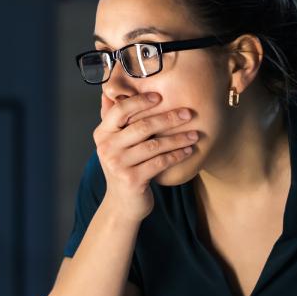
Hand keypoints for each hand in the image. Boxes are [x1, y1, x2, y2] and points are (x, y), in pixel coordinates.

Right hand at [93, 92, 197, 221]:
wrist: (122, 203)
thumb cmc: (123, 167)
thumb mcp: (114, 143)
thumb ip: (112, 119)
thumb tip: (108, 92)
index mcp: (102, 134)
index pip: (120, 110)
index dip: (141, 101)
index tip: (160, 96)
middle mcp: (106, 148)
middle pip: (142, 126)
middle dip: (168, 118)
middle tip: (188, 113)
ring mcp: (118, 165)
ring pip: (154, 145)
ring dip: (177, 138)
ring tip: (194, 134)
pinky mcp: (132, 180)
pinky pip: (160, 162)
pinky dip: (176, 155)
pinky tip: (188, 151)